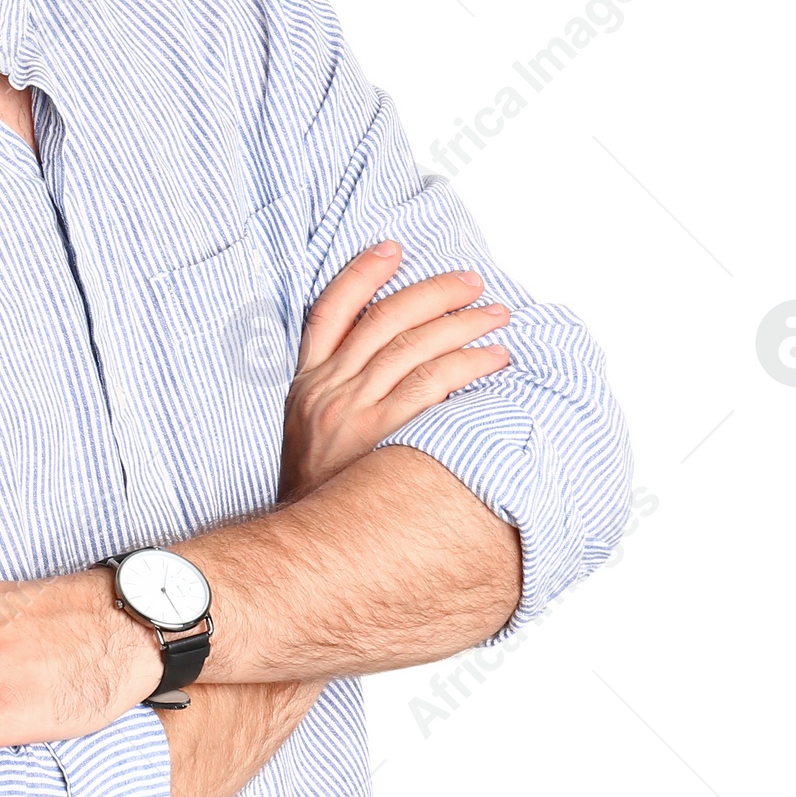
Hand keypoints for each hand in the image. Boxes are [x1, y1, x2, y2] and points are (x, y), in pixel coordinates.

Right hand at [278, 242, 510, 504]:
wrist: (301, 548)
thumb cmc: (315, 493)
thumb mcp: (304, 435)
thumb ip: (332, 396)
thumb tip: (379, 368)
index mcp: (305, 384)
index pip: (330, 311)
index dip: (361, 274)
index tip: (391, 248)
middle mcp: (327, 389)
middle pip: (384, 320)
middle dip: (432, 293)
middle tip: (470, 282)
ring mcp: (353, 411)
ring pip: (414, 347)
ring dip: (460, 325)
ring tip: (494, 315)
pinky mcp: (381, 435)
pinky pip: (432, 385)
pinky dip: (465, 364)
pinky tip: (493, 358)